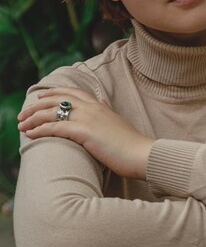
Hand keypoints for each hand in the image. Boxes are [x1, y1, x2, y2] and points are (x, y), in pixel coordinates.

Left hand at [17, 87, 153, 179]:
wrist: (142, 154)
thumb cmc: (131, 144)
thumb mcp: (118, 122)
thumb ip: (107, 112)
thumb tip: (102, 103)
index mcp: (100, 105)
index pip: (72, 92)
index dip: (54, 93)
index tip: (41, 96)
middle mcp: (92, 107)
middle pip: (58, 99)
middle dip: (37, 105)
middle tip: (23, 113)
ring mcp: (88, 118)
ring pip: (53, 112)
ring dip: (34, 118)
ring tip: (21, 125)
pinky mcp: (85, 132)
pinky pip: (56, 128)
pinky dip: (40, 129)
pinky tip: (30, 134)